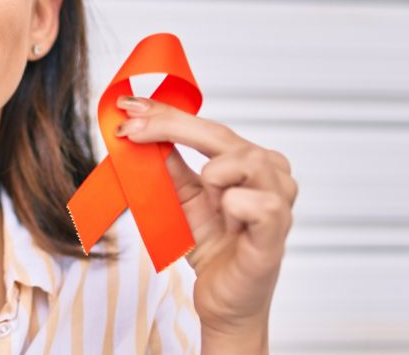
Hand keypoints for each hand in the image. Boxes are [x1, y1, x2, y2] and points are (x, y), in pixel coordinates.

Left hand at [114, 95, 296, 352]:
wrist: (224, 302)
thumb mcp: (181, 200)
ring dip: (214, 175)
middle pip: (223, 136)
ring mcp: (279, 202)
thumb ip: (169, 167)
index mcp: (251, 163)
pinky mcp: (276, 233)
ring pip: (247, 160)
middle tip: (132, 129)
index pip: (208, 128)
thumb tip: (141, 131)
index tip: (128, 107)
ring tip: (208, 201)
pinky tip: (228, 216)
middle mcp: (271, 175)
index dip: (168, 115)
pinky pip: (261, 203)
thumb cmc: (213, 249)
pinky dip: (236, 204)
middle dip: (171, 127)